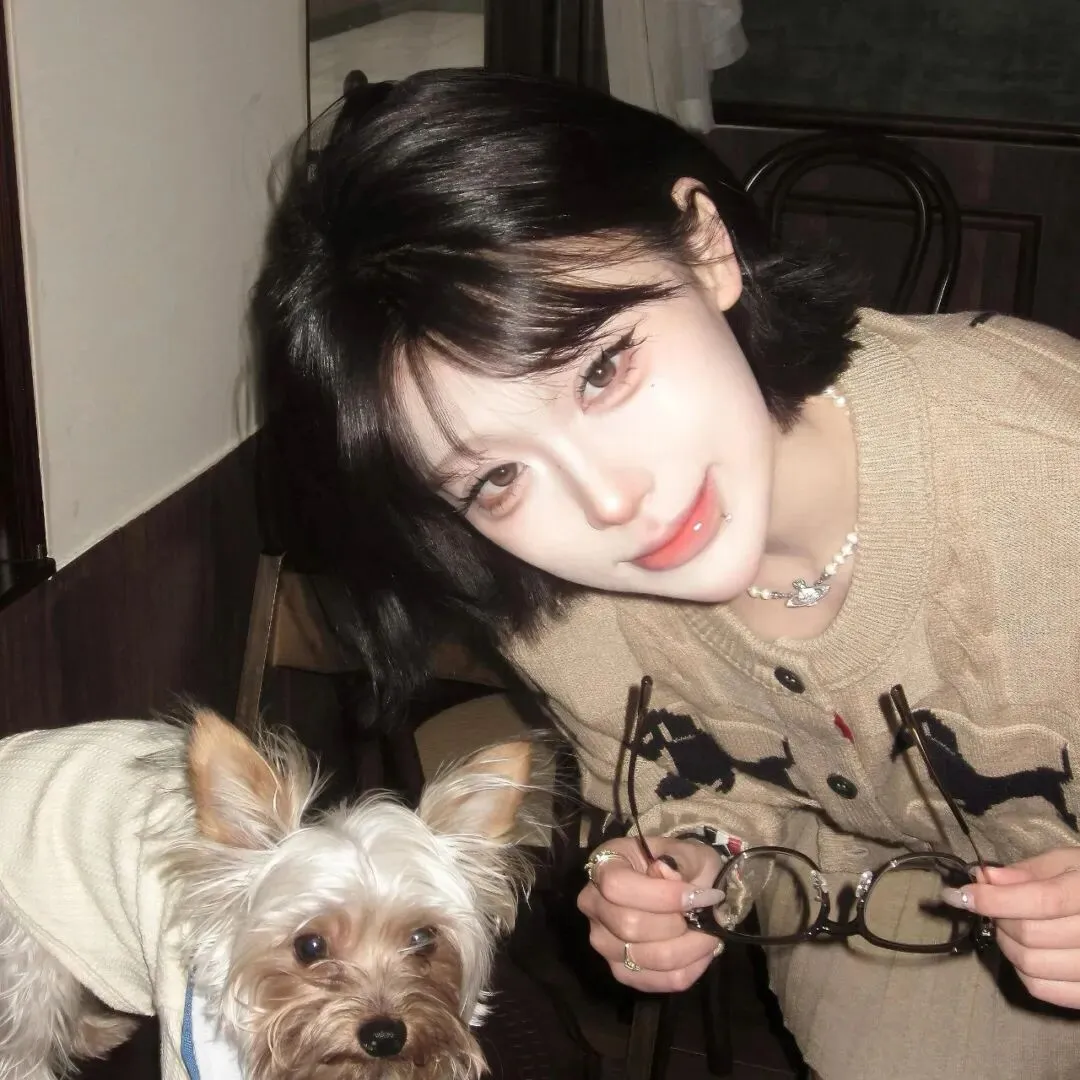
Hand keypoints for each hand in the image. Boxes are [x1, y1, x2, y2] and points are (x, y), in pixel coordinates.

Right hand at [577, 835, 724, 992]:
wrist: (680, 888)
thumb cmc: (680, 865)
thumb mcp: (687, 853)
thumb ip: (681, 863)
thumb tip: (669, 876)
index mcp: (604, 866)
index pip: (617, 886)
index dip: (660, 895)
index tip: (696, 896)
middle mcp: (593, 904)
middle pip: (629, 926)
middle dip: (677, 925)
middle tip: (706, 917)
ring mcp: (602, 941)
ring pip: (644, 958)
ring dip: (687, 950)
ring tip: (709, 935)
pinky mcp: (620, 971)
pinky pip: (654, 981)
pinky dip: (685, 970)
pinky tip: (700, 952)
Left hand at [943, 847, 1079, 1007]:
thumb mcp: (1069, 863)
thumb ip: (1029, 871)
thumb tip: (985, 877)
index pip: (1040, 901)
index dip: (993, 898)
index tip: (959, 894)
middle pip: (1031, 935)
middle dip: (998, 918)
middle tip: (990, 905)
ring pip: (1032, 966)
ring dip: (1007, 944)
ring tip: (1009, 926)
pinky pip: (1044, 990)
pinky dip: (1022, 971)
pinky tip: (1026, 951)